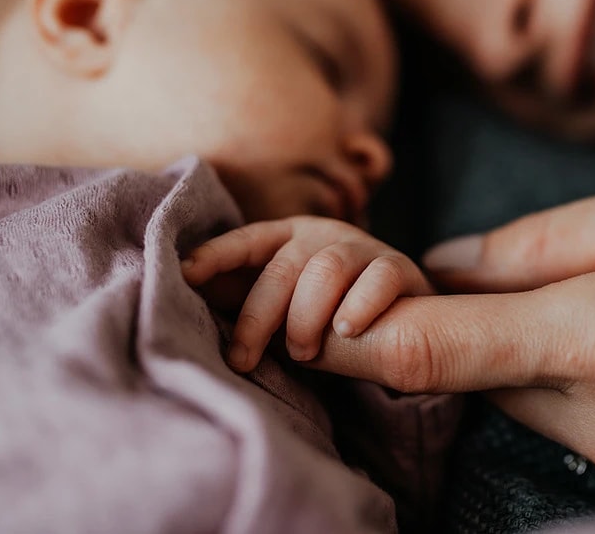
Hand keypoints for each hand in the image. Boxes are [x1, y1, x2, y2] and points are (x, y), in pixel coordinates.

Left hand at [182, 216, 434, 372]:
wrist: (408, 319)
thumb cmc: (332, 311)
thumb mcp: (288, 302)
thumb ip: (252, 298)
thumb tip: (194, 303)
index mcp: (290, 236)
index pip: (247, 240)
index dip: (217, 254)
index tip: (186, 274)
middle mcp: (324, 235)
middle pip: (283, 267)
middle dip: (258, 316)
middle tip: (244, 359)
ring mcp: (364, 248)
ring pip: (327, 270)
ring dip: (307, 316)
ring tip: (302, 354)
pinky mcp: (399, 267)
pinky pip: (378, 280)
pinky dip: (359, 306)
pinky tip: (347, 331)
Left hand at [305, 170, 594, 523]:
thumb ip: (544, 243)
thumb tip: (441, 266)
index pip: (426, 352)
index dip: (339, 337)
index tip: (287, 317)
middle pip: (472, 382)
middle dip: (454, 334)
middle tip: (485, 280)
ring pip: (530, 413)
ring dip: (532, 363)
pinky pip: (590, 447)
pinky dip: (591, 400)